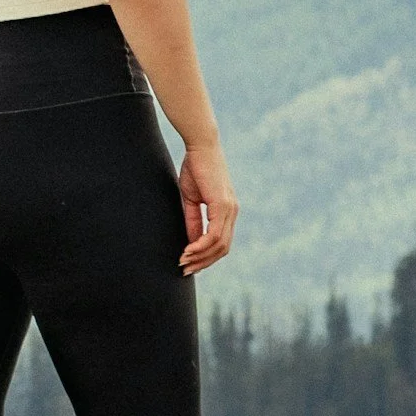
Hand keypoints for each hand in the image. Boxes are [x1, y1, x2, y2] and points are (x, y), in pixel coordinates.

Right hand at [176, 140, 236, 274]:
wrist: (200, 146)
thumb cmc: (195, 168)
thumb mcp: (192, 200)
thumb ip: (193, 221)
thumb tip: (192, 243)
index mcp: (227, 211)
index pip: (221, 243)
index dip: (205, 257)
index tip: (188, 264)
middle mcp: (232, 212)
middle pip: (222, 249)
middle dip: (203, 262)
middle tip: (184, 269)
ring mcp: (229, 209)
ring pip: (219, 245)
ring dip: (200, 257)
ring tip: (183, 262)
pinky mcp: (222, 204)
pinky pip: (214, 234)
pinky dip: (201, 246)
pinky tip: (188, 251)